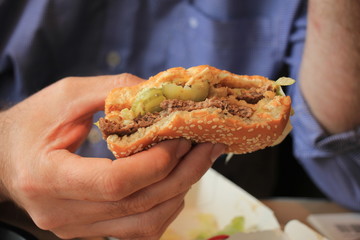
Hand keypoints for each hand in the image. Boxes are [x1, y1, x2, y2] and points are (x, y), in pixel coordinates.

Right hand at [0, 74, 224, 238]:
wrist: (5, 157)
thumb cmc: (32, 124)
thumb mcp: (65, 96)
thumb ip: (111, 90)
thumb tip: (159, 92)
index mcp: (48, 177)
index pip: (115, 182)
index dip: (156, 161)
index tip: (182, 137)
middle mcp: (62, 213)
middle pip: (138, 204)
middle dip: (182, 174)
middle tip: (208, 147)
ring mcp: (77, 229)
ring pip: (145, 224)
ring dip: (179, 192)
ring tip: (198, 162)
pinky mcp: (89, 231)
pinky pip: (139, 229)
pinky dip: (165, 206)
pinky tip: (176, 181)